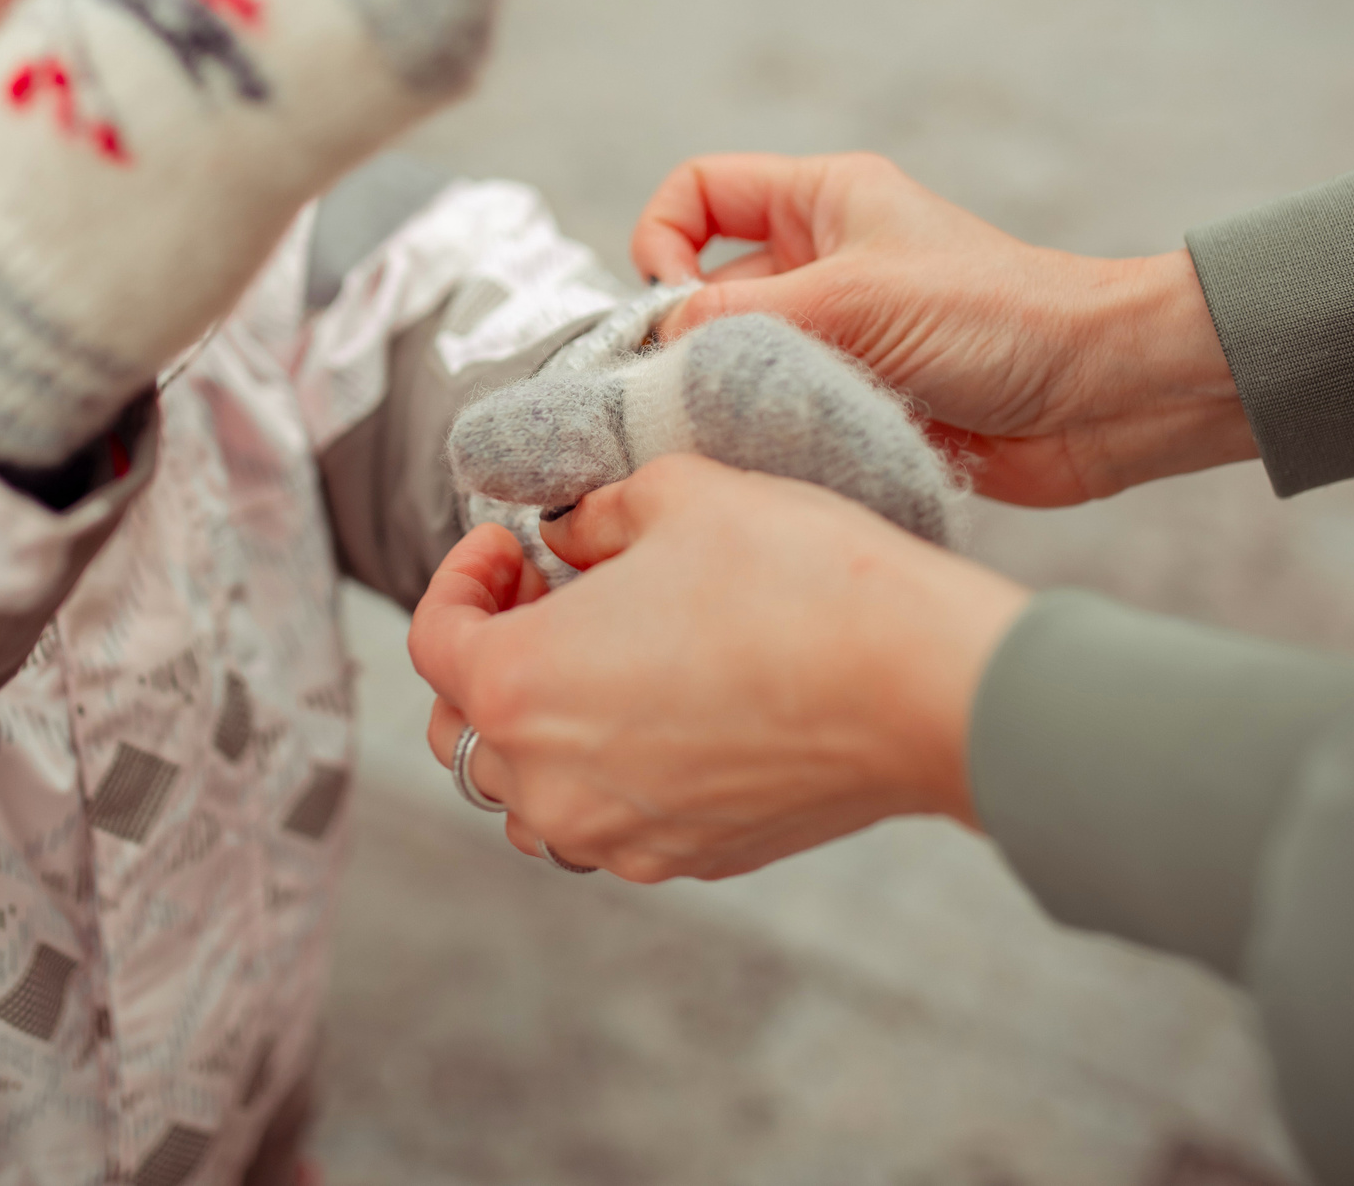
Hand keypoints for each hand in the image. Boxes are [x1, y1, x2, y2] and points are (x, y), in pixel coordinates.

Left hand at [410, 456, 1027, 882]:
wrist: (921, 684)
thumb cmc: (798, 578)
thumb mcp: (680, 493)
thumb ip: (596, 513)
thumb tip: (572, 535)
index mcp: (520, 687)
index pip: (432, 639)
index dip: (462, 577)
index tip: (516, 546)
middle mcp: (549, 783)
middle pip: (464, 728)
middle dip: (495, 651)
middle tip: (555, 591)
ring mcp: (617, 835)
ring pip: (530, 792)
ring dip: (543, 725)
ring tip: (608, 655)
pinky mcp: (686, 859)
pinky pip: (610, 819)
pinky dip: (612, 768)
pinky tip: (672, 703)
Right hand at [631, 153, 1253, 505]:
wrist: (1099, 397)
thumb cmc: (1000, 317)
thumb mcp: (855, 298)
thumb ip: (743, 313)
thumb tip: (659, 341)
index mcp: (820, 202)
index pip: (699, 192)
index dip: (663, 238)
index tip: (671, 303)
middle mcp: (822, 264)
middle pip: (707, 289)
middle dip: (691, 340)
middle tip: (692, 387)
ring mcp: (839, 335)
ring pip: (738, 362)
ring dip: (733, 397)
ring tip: (750, 426)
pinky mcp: (859, 401)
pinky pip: (782, 416)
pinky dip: (771, 438)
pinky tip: (787, 456)